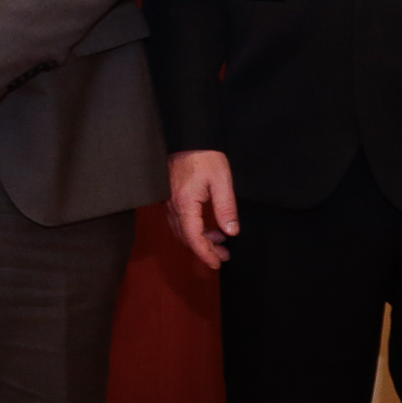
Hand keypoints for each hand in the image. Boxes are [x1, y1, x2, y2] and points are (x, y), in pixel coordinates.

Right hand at [168, 150, 239, 269]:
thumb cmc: (204, 157)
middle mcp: (173, 207)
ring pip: (182, 230)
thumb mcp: (221, 181)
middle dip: (204, 249)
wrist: (187, 138)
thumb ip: (226, 208)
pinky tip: (209, 226)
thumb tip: (232, 232)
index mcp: (185, 204)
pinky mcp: (170, 197)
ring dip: (200, 240)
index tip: (217, 264)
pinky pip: (180, 221)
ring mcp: (169, 202)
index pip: (193, 237)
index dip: (205, 253)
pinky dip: (194, 229)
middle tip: (224, 256)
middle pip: (186, 237)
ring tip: (221, 241)